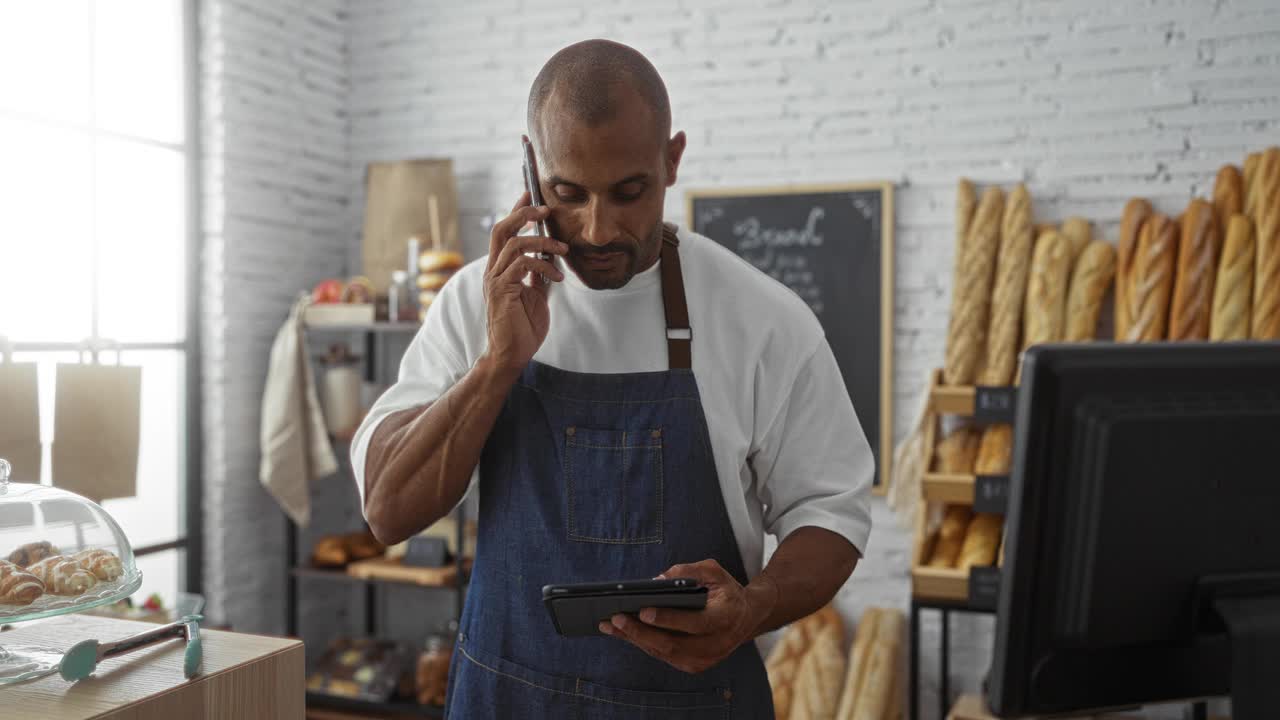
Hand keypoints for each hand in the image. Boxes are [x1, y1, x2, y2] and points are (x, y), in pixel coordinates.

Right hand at [483, 192, 567, 373]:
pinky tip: (557, 277)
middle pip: (501, 230)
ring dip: (542, 242)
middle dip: (523, 214)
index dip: (516, 212)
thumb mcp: (536, 295)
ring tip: (563, 250)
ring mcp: (495, 280)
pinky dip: (542, 265)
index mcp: (500, 269)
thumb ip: (538, 275)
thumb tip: (549, 258)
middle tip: (545, 210)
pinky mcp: (502, 291)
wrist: (512, 355)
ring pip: (514, 244)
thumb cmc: (523, 328)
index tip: (530, 195)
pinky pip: (521, 265)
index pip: (505, 233)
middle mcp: (494, 271)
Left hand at [598, 559, 775, 674]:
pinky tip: (622, 631)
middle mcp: (717, 644)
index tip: (643, 610)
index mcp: (726, 618)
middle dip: (641, 632)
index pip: (696, 623)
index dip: (669, 619)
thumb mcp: (713, 571)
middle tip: (616, 617)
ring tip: (609, 624)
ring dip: (634, 639)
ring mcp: (705, 659)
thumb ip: (688, 571)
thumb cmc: (725, 590)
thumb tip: (656, 580)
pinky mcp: (693, 666)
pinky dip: (641, 643)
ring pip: (664, 652)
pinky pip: (663, 655)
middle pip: (673, 644)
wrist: (745, 619)